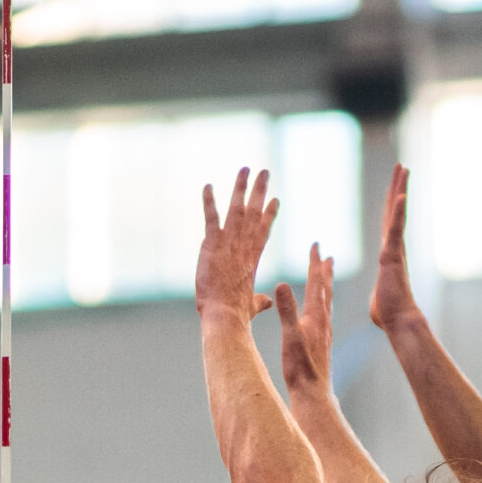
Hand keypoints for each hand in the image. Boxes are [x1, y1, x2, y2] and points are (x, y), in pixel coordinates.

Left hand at [196, 168, 279, 324]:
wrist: (225, 313)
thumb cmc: (237, 313)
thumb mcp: (251, 306)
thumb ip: (259, 301)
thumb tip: (267, 303)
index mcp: (253, 258)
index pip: (263, 230)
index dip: (268, 214)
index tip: (274, 200)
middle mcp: (244, 245)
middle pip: (254, 212)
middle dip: (259, 190)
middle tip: (264, 172)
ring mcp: (229, 242)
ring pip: (237, 208)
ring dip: (241, 187)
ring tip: (246, 169)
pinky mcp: (213, 243)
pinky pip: (211, 217)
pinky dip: (209, 201)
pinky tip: (207, 186)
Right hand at [273, 245, 334, 398]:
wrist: (314, 392)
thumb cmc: (300, 367)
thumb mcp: (290, 335)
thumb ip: (286, 310)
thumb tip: (281, 284)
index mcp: (315, 316)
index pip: (316, 283)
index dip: (315, 263)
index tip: (316, 245)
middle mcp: (323, 321)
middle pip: (325, 289)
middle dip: (323, 271)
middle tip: (326, 255)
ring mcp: (324, 332)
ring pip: (326, 302)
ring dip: (326, 286)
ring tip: (327, 277)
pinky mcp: (322, 343)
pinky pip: (324, 316)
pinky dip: (323, 305)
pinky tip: (321, 311)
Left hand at [367, 164, 421, 334]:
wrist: (398, 319)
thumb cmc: (388, 312)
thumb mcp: (379, 298)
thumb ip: (379, 293)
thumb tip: (380, 302)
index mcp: (389, 253)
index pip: (390, 223)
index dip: (392, 204)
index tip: (395, 188)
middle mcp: (394, 246)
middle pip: (395, 210)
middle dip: (398, 187)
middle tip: (402, 167)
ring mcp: (394, 249)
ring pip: (397, 213)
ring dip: (400, 190)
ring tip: (403, 169)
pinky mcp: (392, 255)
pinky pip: (396, 228)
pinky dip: (399, 211)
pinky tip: (400, 194)